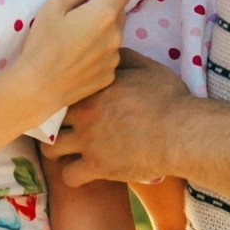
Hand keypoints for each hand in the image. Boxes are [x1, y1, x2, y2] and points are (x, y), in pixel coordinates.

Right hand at [14, 0, 134, 109]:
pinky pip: (109, 54)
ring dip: (101, 30)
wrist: (38, 88)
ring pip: (114, 34)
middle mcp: (117, 35)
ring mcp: (115, 58)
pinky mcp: (110, 75)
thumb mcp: (52, 7)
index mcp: (105, 14)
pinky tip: (77, 58)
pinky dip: (99, 50)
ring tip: (75, 39)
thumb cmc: (42, 44)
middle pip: (120, 11)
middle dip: (103, 6)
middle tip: (78, 14)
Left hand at [41, 54, 191, 185]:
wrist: (181, 133)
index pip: (58, 91)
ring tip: (68, 151)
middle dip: (53, 125)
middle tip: (63, 129)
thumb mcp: (148, 69)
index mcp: (94, 89)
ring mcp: (88, 141)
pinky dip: (73, 175)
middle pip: (48, 120)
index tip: (66, 105)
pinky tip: (83, 171)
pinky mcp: (97, 166)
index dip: (60, 99)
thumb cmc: (169, 99)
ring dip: (57, 152)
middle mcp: (85, 114)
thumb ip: (124, 59)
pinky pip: (68, 177)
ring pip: (50, 150)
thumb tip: (110, 52)